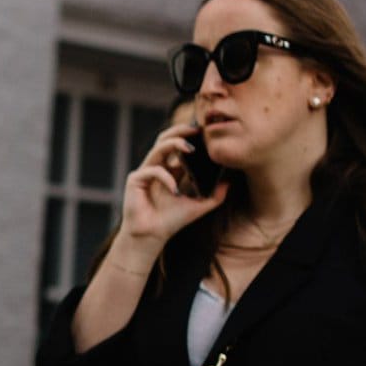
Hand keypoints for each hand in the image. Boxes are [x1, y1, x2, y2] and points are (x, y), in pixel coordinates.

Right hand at [120, 122, 228, 248]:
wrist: (152, 236)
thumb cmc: (171, 222)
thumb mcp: (199, 206)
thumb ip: (215, 196)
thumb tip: (229, 183)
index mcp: (169, 170)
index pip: (178, 146)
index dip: (190, 136)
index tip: (206, 132)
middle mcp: (156, 167)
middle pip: (165, 138)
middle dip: (181, 130)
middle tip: (198, 129)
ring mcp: (145, 172)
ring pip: (158, 148)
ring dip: (174, 144)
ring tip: (190, 148)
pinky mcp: (135, 180)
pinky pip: (153, 170)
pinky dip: (167, 178)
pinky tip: (175, 191)